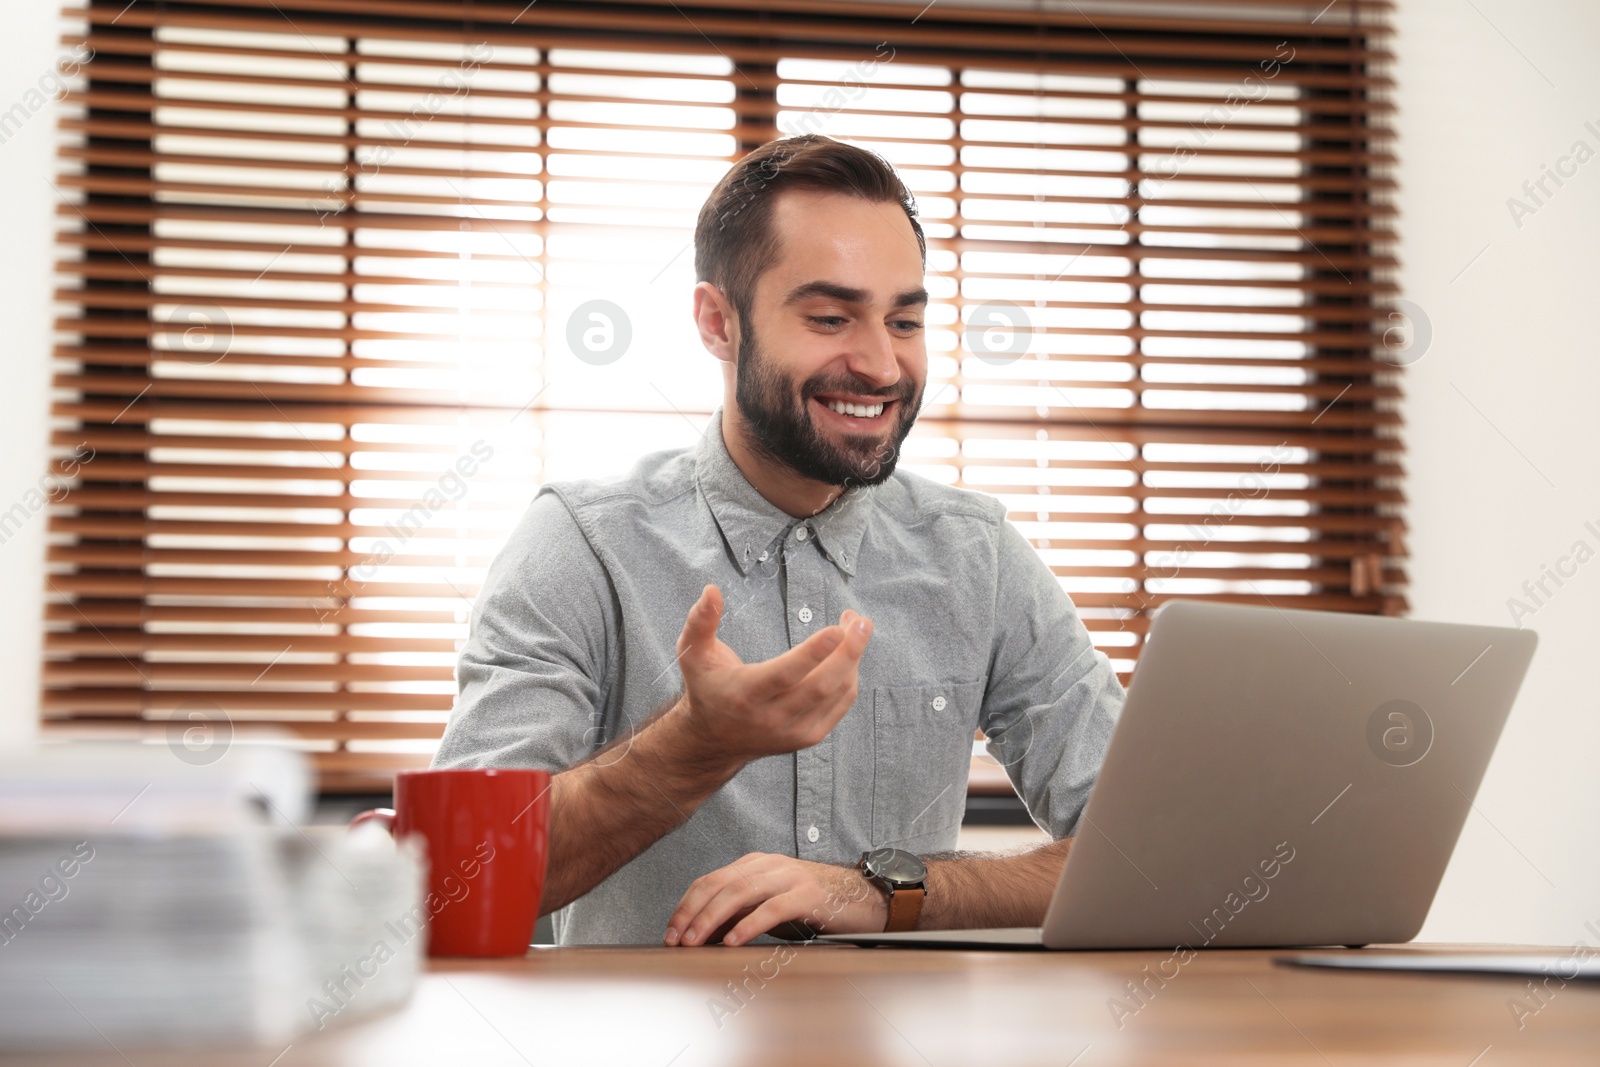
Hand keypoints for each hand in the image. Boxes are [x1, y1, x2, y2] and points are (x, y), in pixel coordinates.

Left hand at [664, 852, 887, 946]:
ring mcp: (788, 876)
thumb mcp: (770, 905)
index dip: (686, 905)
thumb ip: (740, 912)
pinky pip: (772, 908)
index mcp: (755, 864)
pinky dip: (749, 924)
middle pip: (719, 884)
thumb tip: (703, 934)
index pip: (710, 880)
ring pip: (740, 893)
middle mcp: (768, 865)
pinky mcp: (807, 895)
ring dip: (712, 919)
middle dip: (692, 913)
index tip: (671, 931)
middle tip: (677, 940)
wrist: (861, 898)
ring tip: (696, 942)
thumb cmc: (813, 905)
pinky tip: (734, 941)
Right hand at [673, 584, 872, 763]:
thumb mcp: (693, 653)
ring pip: (836, 695)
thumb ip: (700, 621)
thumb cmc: (707, 686)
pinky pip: (840, 705)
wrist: (713, 740)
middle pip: (820, 686)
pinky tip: (847, 654)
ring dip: (853, 659)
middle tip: (861, 621)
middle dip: (848, 651)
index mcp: (744, 694)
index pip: (785, 674)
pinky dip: (850, 677)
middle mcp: (770, 718)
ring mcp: (792, 731)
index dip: (813, 652)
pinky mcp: (807, 737)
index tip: (838, 628)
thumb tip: (712, 590)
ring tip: (857, 628)